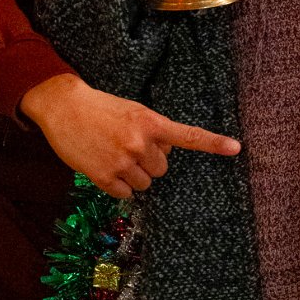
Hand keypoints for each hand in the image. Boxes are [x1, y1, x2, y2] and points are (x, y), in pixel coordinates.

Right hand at [20, 72, 239, 197]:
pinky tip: (104, 166)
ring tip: (114, 155)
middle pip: (162, 169)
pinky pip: (126, 193)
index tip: (236, 148)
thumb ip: (152, 131)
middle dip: (149, 162)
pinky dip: (118, 185)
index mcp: (150, 122)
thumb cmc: (100, 108)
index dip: (213, 143)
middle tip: (128, 146)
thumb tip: (164, 157)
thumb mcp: (132, 111)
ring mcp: (122, 161)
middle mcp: (140, 142)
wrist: (63, 106)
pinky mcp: (104, 176)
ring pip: (145, 184)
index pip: (187, 136)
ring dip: (134, 175)